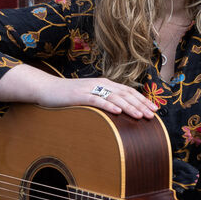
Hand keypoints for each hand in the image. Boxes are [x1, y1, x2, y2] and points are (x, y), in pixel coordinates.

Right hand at [0, 65, 157, 118]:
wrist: (46, 89)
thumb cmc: (68, 96)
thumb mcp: (90, 97)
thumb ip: (104, 100)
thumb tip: (120, 110)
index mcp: (105, 84)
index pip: (128, 91)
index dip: (142, 100)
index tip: (154, 110)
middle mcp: (100, 84)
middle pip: (125, 93)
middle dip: (141, 104)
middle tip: (153, 115)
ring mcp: (90, 89)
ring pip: (114, 96)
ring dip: (129, 106)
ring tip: (140, 115)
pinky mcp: (79, 95)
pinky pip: (96, 100)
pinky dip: (108, 105)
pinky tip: (117, 111)